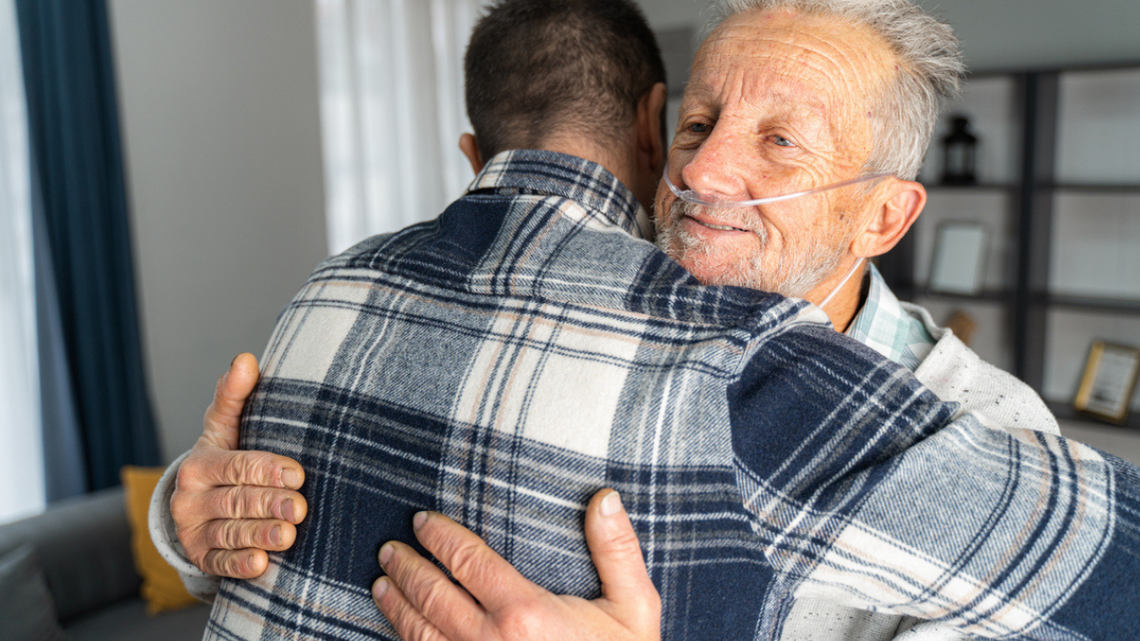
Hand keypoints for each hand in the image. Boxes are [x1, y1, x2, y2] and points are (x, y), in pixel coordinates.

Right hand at [169, 353, 308, 577]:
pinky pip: (220, 564)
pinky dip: (239, 565)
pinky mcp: (201, 559)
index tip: (298, 474)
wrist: (198, 505)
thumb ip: (234, 396)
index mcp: (200, 463)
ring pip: (230, 533)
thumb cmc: (224, 459)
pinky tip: (261, 564)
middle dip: (270, 503)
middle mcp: (191, 498)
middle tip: (300, 508)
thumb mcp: (225, 428)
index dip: (267, 469)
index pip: (237, 465)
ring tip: (288, 536)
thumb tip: (246, 358)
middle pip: (237, 500)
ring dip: (259, 534)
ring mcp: (194, 531)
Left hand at [373, 489, 660, 640]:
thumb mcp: (634, 608)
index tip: (422, 521)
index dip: (440, 537)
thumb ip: (617, 551)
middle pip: (432, 594)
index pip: (467, 560)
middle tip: (390, 549)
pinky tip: (399, 630)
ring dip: (396, 604)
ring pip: (419, 633)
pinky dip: (406, 640)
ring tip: (382, 583)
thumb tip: (605, 497)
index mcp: (525, 612)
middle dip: (407, 567)